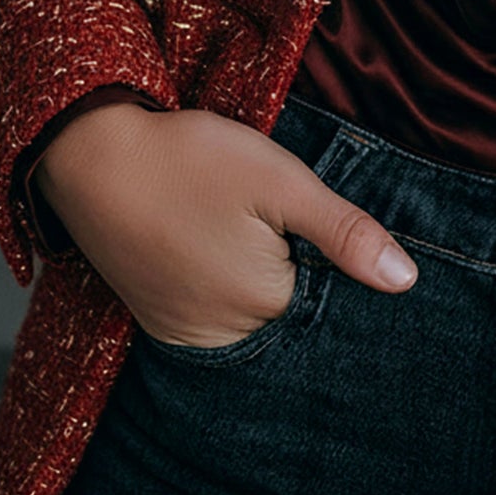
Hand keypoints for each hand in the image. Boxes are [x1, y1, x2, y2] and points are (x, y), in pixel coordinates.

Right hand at [34, 101, 417, 346]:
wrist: (89, 156)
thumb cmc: (189, 162)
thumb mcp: (279, 182)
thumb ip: (343, 232)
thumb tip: (406, 281)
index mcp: (263, 309)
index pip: (332, 310)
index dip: (346, 272)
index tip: (342, 237)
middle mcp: (223, 339)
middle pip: (293, 320)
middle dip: (310, 281)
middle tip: (297, 228)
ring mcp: (186, 333)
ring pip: (256, 319)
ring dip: (272, 287)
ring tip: (264, 237)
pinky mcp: (160, 318)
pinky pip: (218, 318)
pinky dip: (235, 290)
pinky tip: (234, 251)